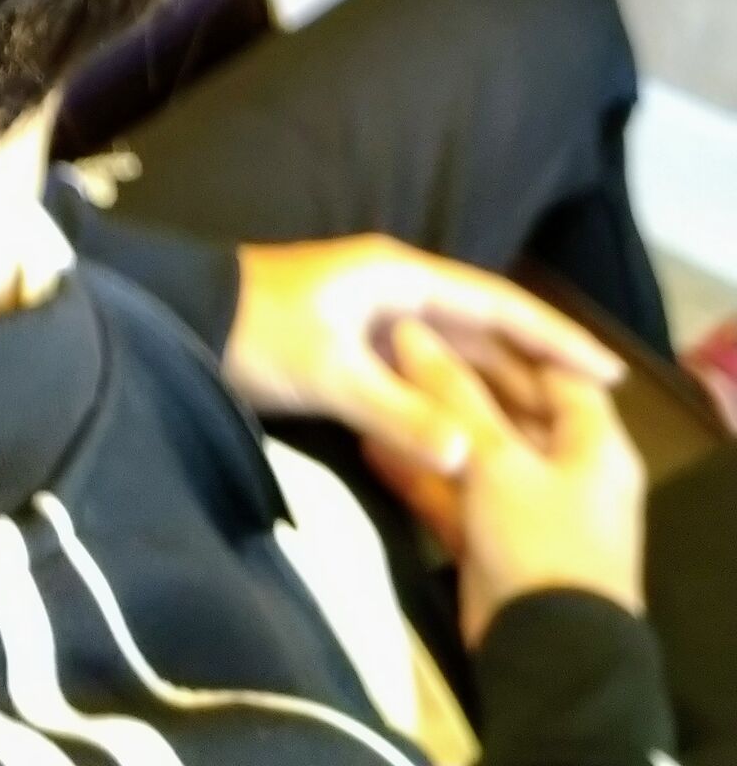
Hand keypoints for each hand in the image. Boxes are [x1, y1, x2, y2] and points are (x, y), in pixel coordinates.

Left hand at [226, 235, 622, 475]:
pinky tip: (473, 438)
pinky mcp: (348, 348)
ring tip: (543, 437)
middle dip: (530, 373)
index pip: (495, 304)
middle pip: (479, 332)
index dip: (553, 337)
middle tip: (584, 422)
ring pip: (450, 357)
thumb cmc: (254, 332)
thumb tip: (471, 457)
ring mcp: (369, 318)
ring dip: (492, 391)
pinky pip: (419, 376)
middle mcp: (392, 289)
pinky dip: (450, 403)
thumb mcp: (330, 373)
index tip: (607, 370)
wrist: (179, 321)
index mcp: (397, 277)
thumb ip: (401, 414)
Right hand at [375, 318, 645, 644]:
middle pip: (510, 407)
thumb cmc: (538, 539)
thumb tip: (410, 329)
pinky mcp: (495, 542)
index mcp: (593, 443)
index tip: (446, 304)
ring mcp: (530, 508)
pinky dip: (420, 473)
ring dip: (429, 423)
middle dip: (453, 377)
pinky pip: (456, 493)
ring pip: (476, 451)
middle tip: (397, 340)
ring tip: (374, 382)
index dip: (505, 335)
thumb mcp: (494, 458)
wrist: (545, 656)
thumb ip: (451, 392)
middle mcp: (568, 469)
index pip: (556, 369)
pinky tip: (369, 445)